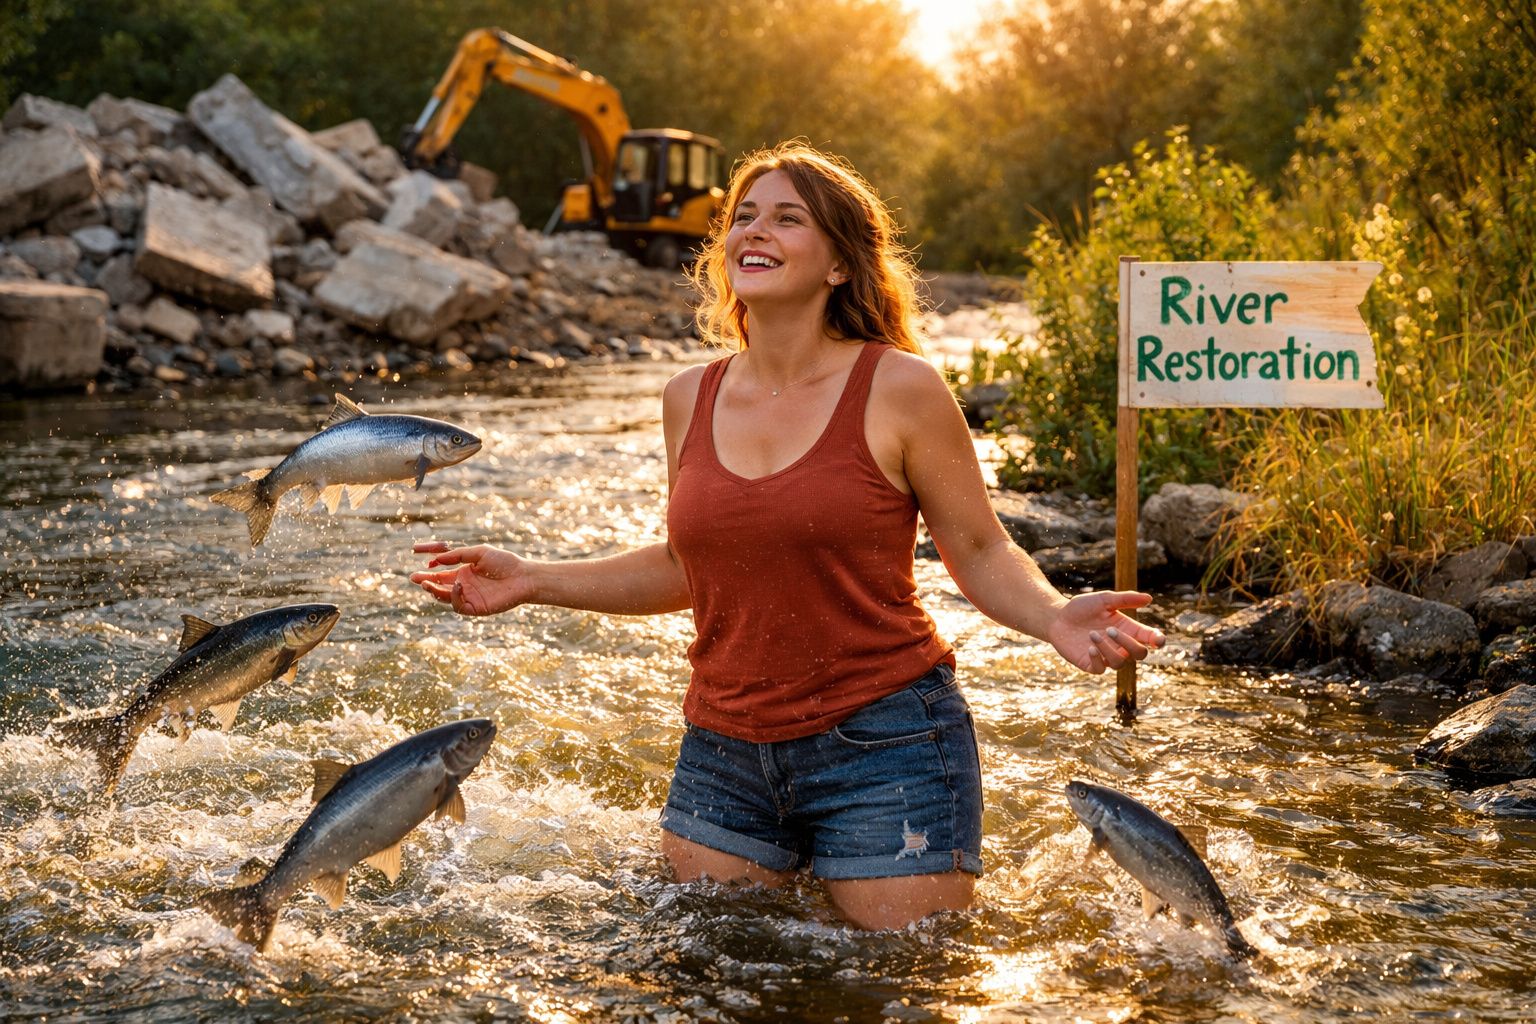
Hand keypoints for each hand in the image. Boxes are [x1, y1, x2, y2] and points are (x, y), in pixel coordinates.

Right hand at [409, 541, 531, 616]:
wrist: (524, 577)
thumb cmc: (505, 562)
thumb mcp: (479, 553)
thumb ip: (458, 555)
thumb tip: (436, 559)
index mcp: (464, 572)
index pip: (441, 571)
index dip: (429, 566)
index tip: (416, 555)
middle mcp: (464, 585)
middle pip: (439, 586)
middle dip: (425, 582)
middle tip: (413, 577)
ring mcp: (469, 597)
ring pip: (445, 597)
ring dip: (434, 591)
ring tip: (425, 583)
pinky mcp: (476, 608)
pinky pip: (459, 605)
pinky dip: (455, 596)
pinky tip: (458, 585)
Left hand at [1046, 591, 1164, 673]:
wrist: (1057, 617)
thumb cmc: (1082, 608)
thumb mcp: (1104, 600)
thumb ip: (1125, 599)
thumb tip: (1149, 598)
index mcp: (1128, 629)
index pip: (1149, 639)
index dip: (1158, 641)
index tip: (1158, 639)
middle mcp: (1120, 645)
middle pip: (1139, 654)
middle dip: (1128, 643)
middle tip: (1110, 629)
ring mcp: (1107, 657)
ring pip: (1119, 663)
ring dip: (1108, 649)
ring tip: (1091, 634)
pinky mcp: (1091, 665)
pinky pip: (1101, 669)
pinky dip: (1098, 659)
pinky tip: (1089, 648)